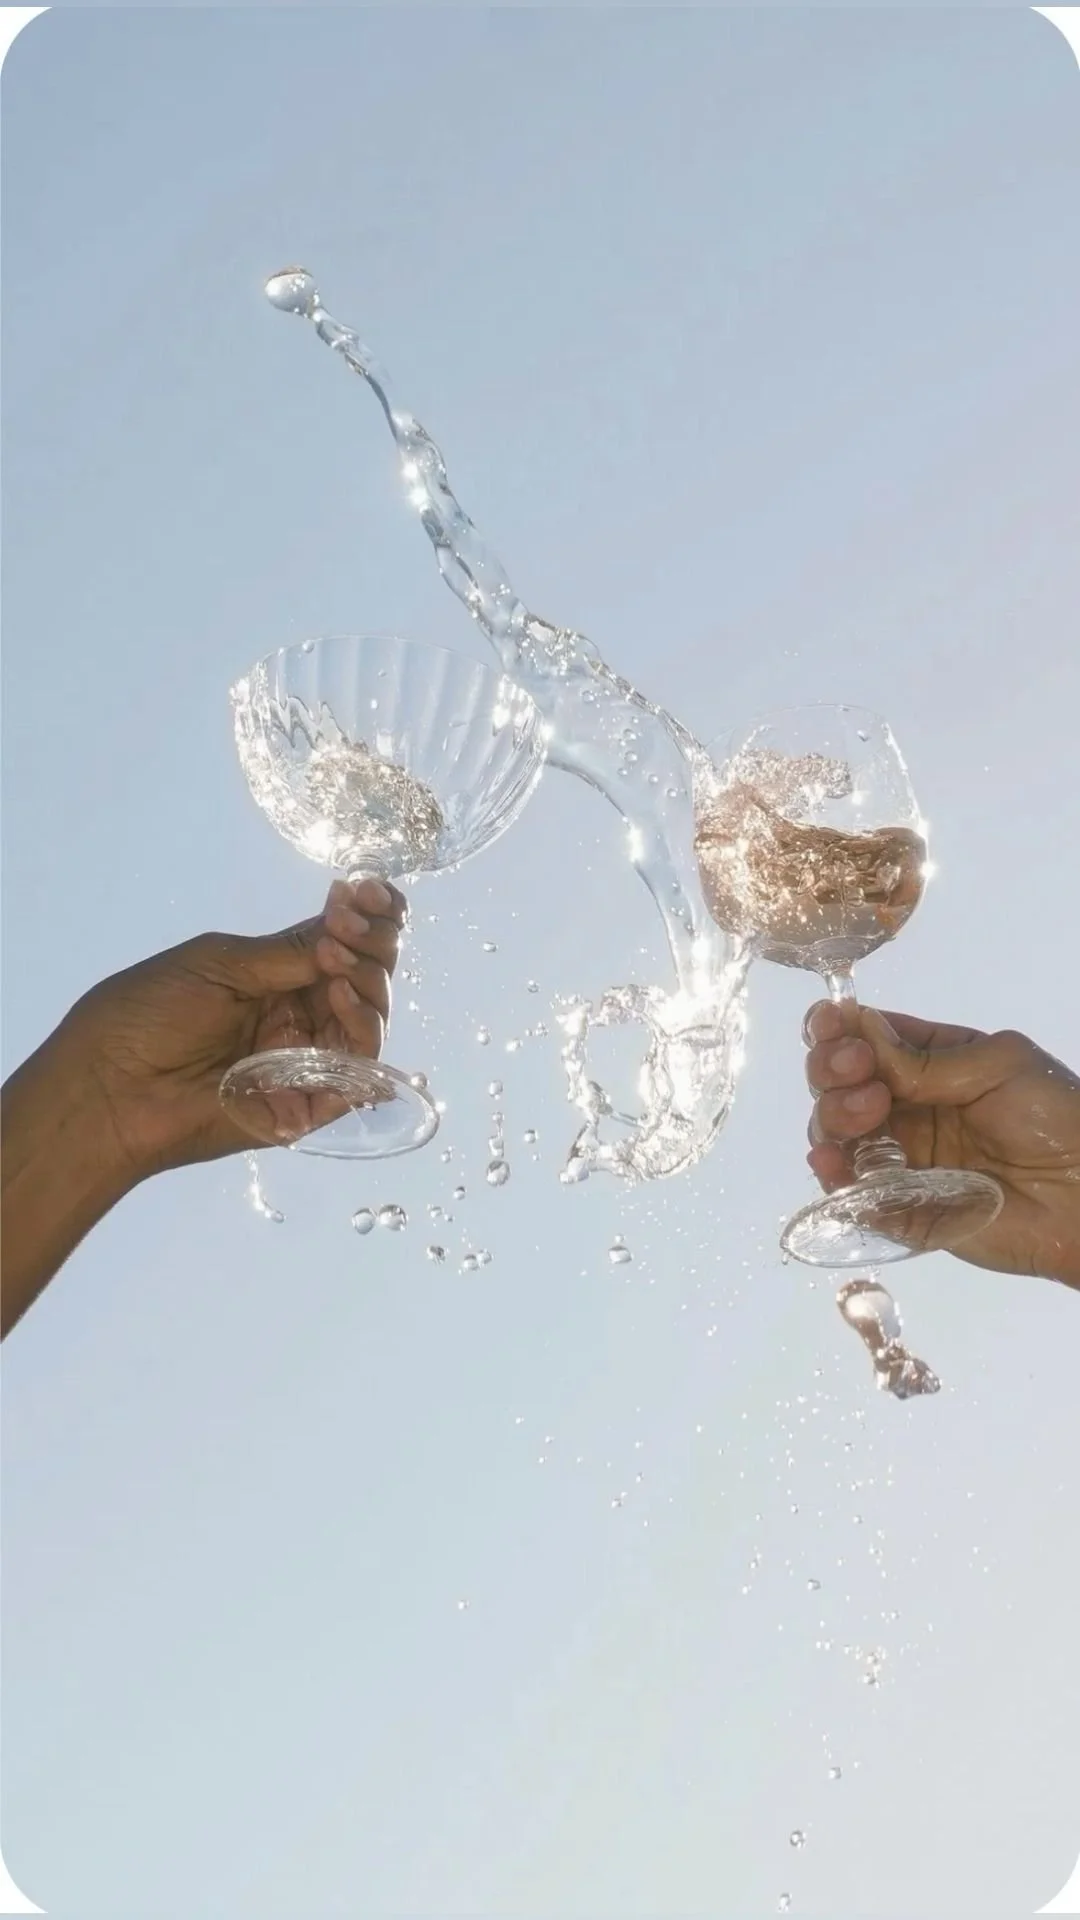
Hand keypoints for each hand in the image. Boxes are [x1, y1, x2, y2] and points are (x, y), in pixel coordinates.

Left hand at [62, 876, 406, 1175]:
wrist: (110, 1087)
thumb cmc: (149, 1015)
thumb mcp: (221, 963)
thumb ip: (291, 950)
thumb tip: (352, 918)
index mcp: (279, 978)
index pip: (345, 945)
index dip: (369, 916)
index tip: (370, 890)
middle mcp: (302, 1016)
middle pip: (369, 977)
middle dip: (372, 942)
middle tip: (349, 924)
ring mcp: (310, 1059)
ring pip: (370, 1018)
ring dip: (369, 981)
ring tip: (338, 963)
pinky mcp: (311, 1103)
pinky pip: (358, 1069)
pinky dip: (361, 1028)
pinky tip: (340, 996)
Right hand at [804, 1003, 1079, 1287]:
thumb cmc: (1053, 1116)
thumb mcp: (997, 1064)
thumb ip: (924, 1059)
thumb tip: (859, 1031)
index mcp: (927, 1062)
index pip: (865, 1038)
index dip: (837, 1028)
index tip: (832, 1025)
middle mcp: (904, 1107)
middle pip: (836, 1082)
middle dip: (831, 1069)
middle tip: (858, 1072)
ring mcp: (898, 1157)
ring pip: (834, 1132)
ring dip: (833, 1115)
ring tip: (867, 1114)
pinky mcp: (898, 1206)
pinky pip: (850, 1192)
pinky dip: (832, 1174)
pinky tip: (834, 1160)